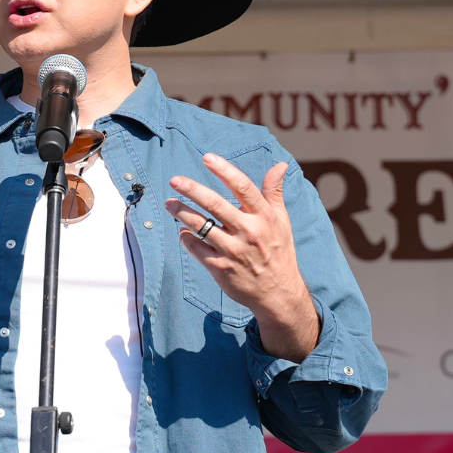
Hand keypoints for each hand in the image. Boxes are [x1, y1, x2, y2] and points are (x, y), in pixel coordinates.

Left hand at [166, 153, 318, 361]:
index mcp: (264, 217)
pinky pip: (196, 248)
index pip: (243, 187)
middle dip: (192, 189)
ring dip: (181, 212)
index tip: (207, 158)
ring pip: (200, 226)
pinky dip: (186, 238)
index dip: (224, 170)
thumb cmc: (279, 252)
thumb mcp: (282, 221)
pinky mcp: (220, 268)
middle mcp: (249, 232)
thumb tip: (280, 165)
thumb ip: (274, 193)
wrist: (278, 294)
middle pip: (215, 204)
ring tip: (170, 203)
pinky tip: (182, 232)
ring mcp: (233, 251)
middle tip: (175, 180)